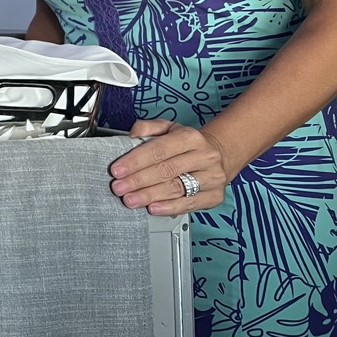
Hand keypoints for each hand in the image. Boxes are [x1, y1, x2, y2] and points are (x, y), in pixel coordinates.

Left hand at [108, 120, 227, 213]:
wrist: (219, 154)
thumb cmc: (186, 143)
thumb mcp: (168, 128)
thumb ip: (147, 128)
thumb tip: (131, 137)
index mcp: (190, 137)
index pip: (159, 149)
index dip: (135, 161)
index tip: (117, 170)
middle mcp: (204, 157)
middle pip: (166, 170)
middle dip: (138, 180)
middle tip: (119, 187)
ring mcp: (212, 177)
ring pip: (176, 188)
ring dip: (150, 196)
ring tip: (131, 199)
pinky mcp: (215, 196)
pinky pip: (190, 204)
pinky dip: (169, 207)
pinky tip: (153, 208)